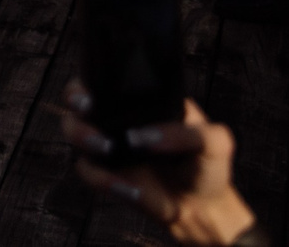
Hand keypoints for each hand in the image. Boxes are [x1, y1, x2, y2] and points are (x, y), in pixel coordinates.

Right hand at [60, 89, 258, 245]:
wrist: (202, 209)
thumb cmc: (208, 168)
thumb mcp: (215, 142)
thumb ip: (186, 133)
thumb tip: (146, 137)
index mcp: (143, 102)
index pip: (109, 79)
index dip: (91, 80)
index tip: (93, 93)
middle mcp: (119, 119)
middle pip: (77, 98)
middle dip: (75, 101)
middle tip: (87, 110)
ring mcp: (110, 146)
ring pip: (73, 130)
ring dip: (83, 136)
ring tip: (107, 149)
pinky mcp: (106, 173)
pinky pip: (87, 170)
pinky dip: (104, 179)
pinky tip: (131, 189)